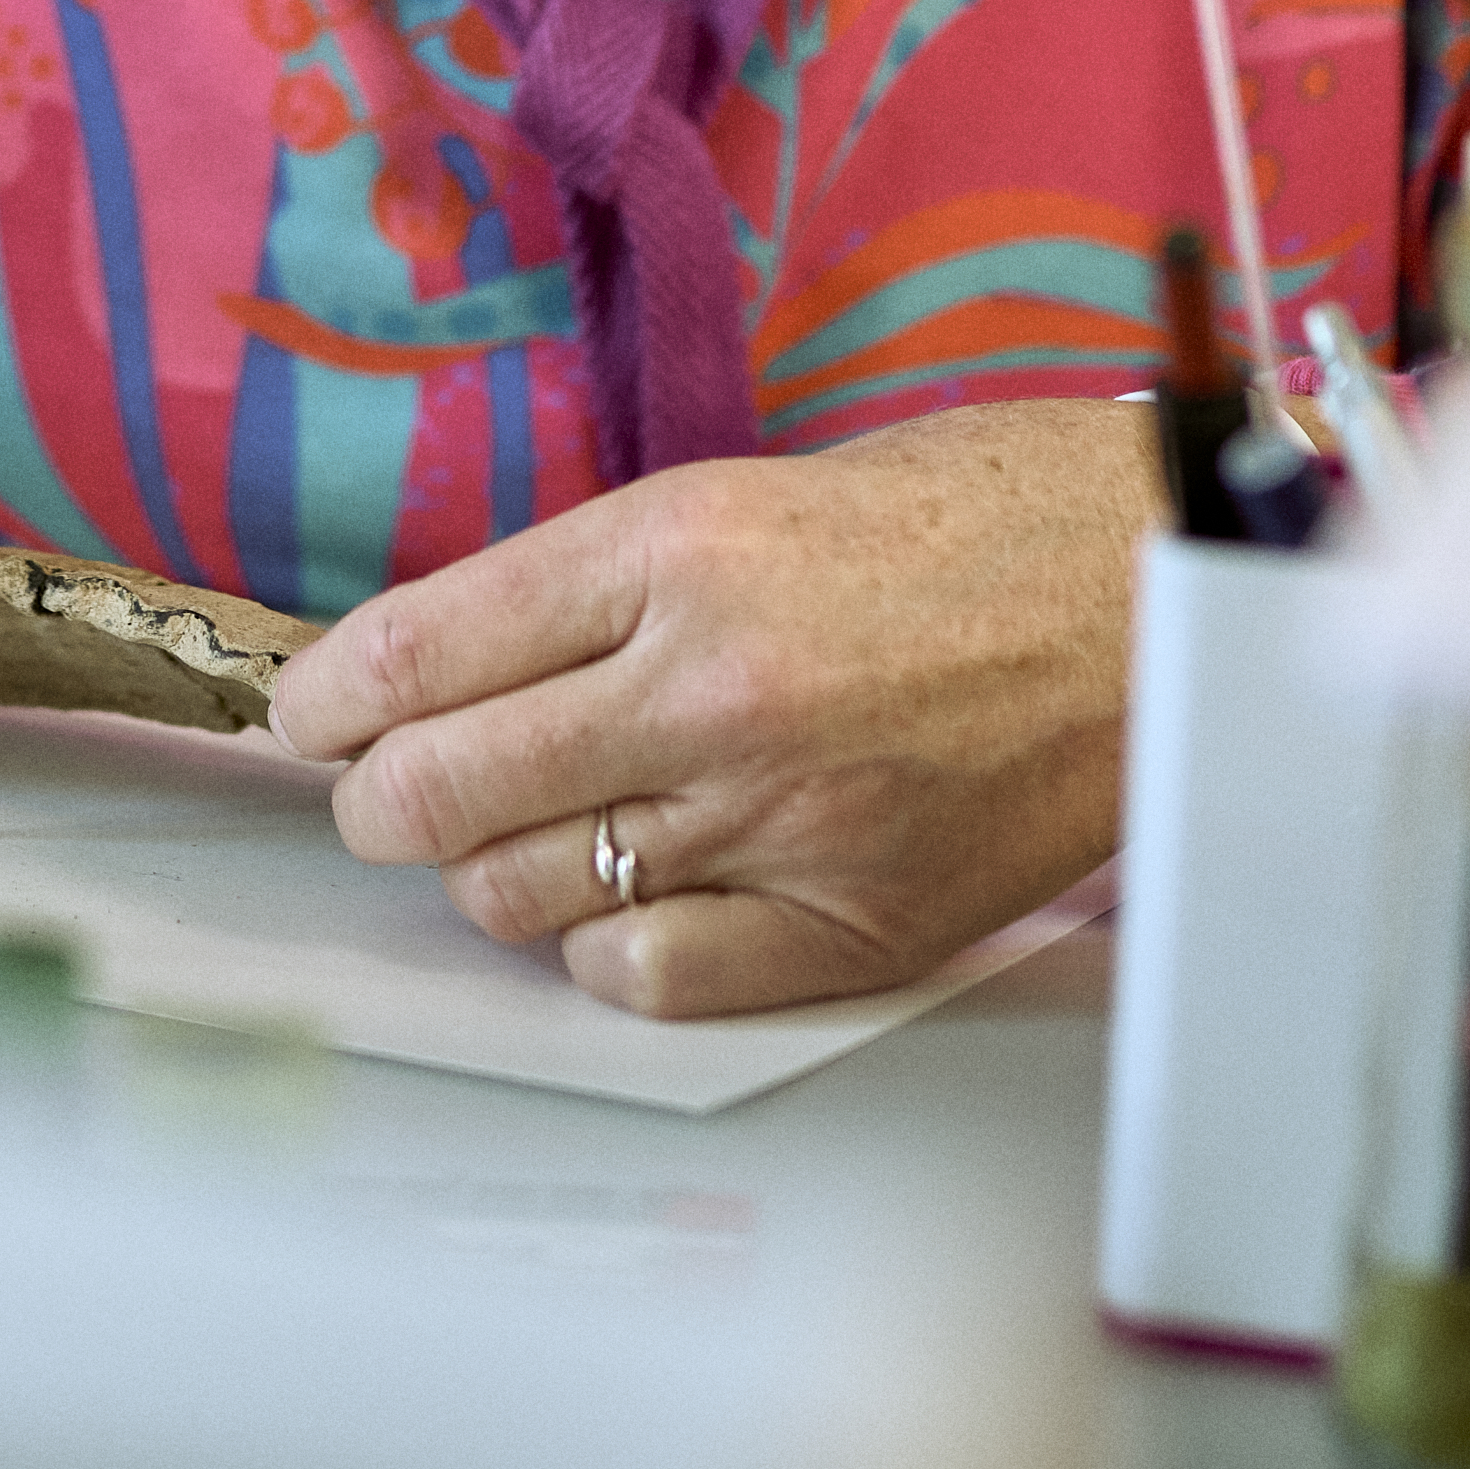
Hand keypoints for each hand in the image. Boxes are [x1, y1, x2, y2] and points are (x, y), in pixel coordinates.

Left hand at [267, 401, 1153, 1016]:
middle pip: (439, 790)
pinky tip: (639, 896)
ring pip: (524, 892)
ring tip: (534, 828)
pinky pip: (649, 973)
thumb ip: (594, 586)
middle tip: (385, 791)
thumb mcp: (751, 495)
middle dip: (379, 800)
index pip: (420, 651)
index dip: (327, 700)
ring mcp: (785, 814)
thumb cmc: (972, 517)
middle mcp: (713, 685)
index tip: (306, 718)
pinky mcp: (855, 920)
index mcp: (678, 547)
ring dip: (497, 868)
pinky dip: (613, 946)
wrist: (1162, 582)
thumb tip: (432, 672)